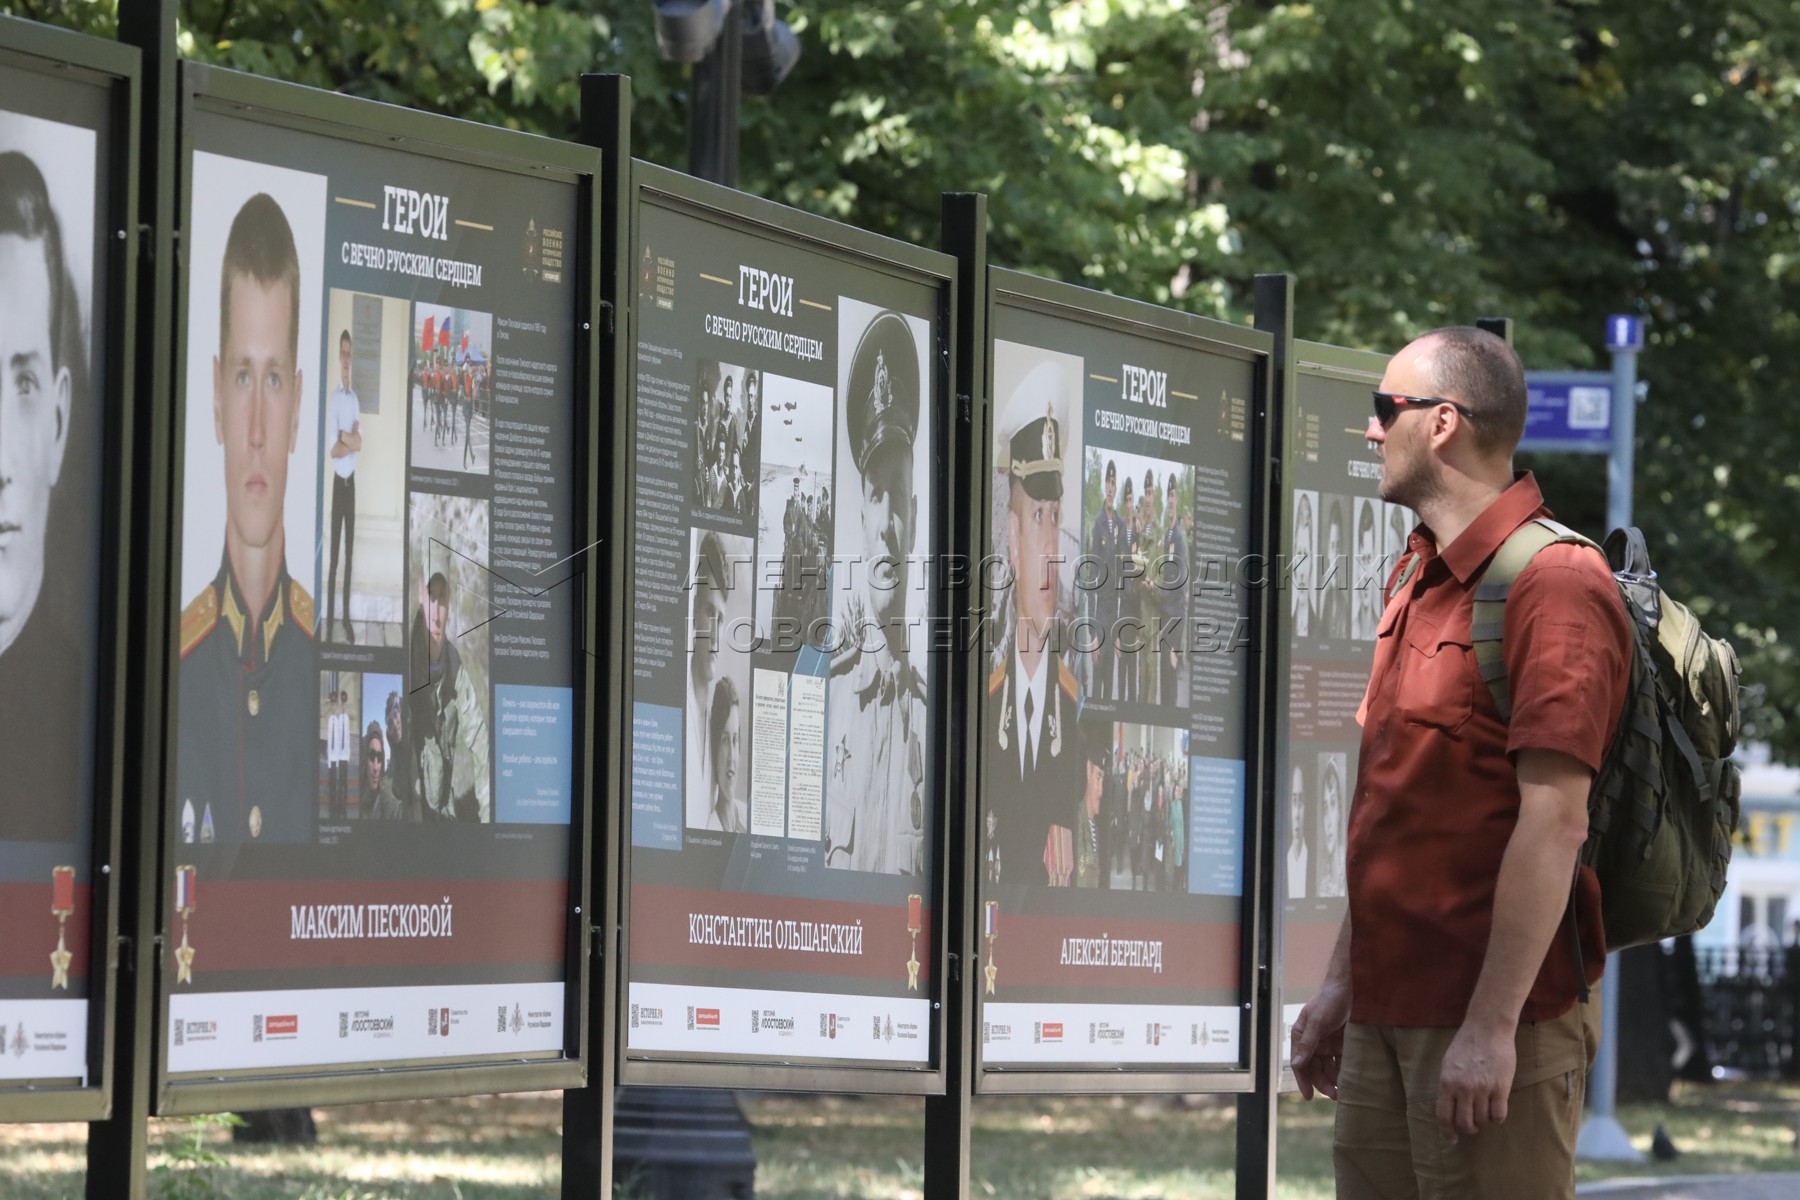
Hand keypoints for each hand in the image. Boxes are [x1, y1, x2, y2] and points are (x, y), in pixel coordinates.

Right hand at [1291, 983, 1349, 1100]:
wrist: (1352, 988)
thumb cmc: (1329, 1000)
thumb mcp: (1317, 1021)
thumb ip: (1308, 1043)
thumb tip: (1296, 1065)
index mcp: (1302, 1036)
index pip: (1300, 1063)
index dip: (1304, 1080)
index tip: (1309, 1097)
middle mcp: (1314, 1042)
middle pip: (1316, 1068)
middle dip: (1323, 1083)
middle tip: (1335, 1095)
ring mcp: (1329, 1043)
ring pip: (1329, 1067)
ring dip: (1335, 1079)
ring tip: (1344, 1090)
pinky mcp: (1343, 1043)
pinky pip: (1342, 1061)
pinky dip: (1345, 1071)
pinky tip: (1352, 1078)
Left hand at [1435, 1021, 1516, 1141]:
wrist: (1487, 1028)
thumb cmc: (1466, 1044)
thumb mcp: (1448, 1064)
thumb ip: (1448, 1085)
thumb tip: (1449, 1108)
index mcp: (1446, 1082)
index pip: (1443, 1116)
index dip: (1447, 1131)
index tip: (1451, 1139)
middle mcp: (1463, 1088)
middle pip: (1464, 1123)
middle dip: (1468, 1129)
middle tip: (1473, 1125)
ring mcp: (1482, 1089)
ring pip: (1482, 1121)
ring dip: (1483, 1122)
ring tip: (1485, 1113)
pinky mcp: (1501, 1088)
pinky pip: (1499, 1115)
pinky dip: (1497, 1118)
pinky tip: (1496, 1110)